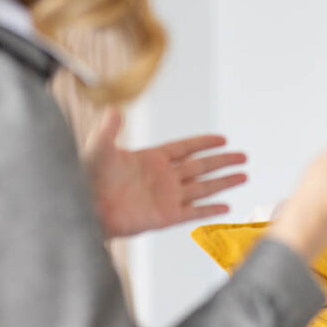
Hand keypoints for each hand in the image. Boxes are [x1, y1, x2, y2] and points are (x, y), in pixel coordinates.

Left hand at [83, 108, 246, 237]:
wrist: (83, 210)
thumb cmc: (86, 179)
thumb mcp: (98, 148)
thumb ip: (109, 129)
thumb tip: (113, 109)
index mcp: (151, 158)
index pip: (185, 148)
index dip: (203, 143)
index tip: (222, 139)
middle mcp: (163, 177)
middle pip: (200, 167)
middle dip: (222, 161)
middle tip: (243, 157)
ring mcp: (166, 197)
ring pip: (202, 188)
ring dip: (223, 182)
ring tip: (243, 176)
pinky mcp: (165, 217)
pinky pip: (193, 212)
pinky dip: (209, 210)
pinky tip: (226, 206)